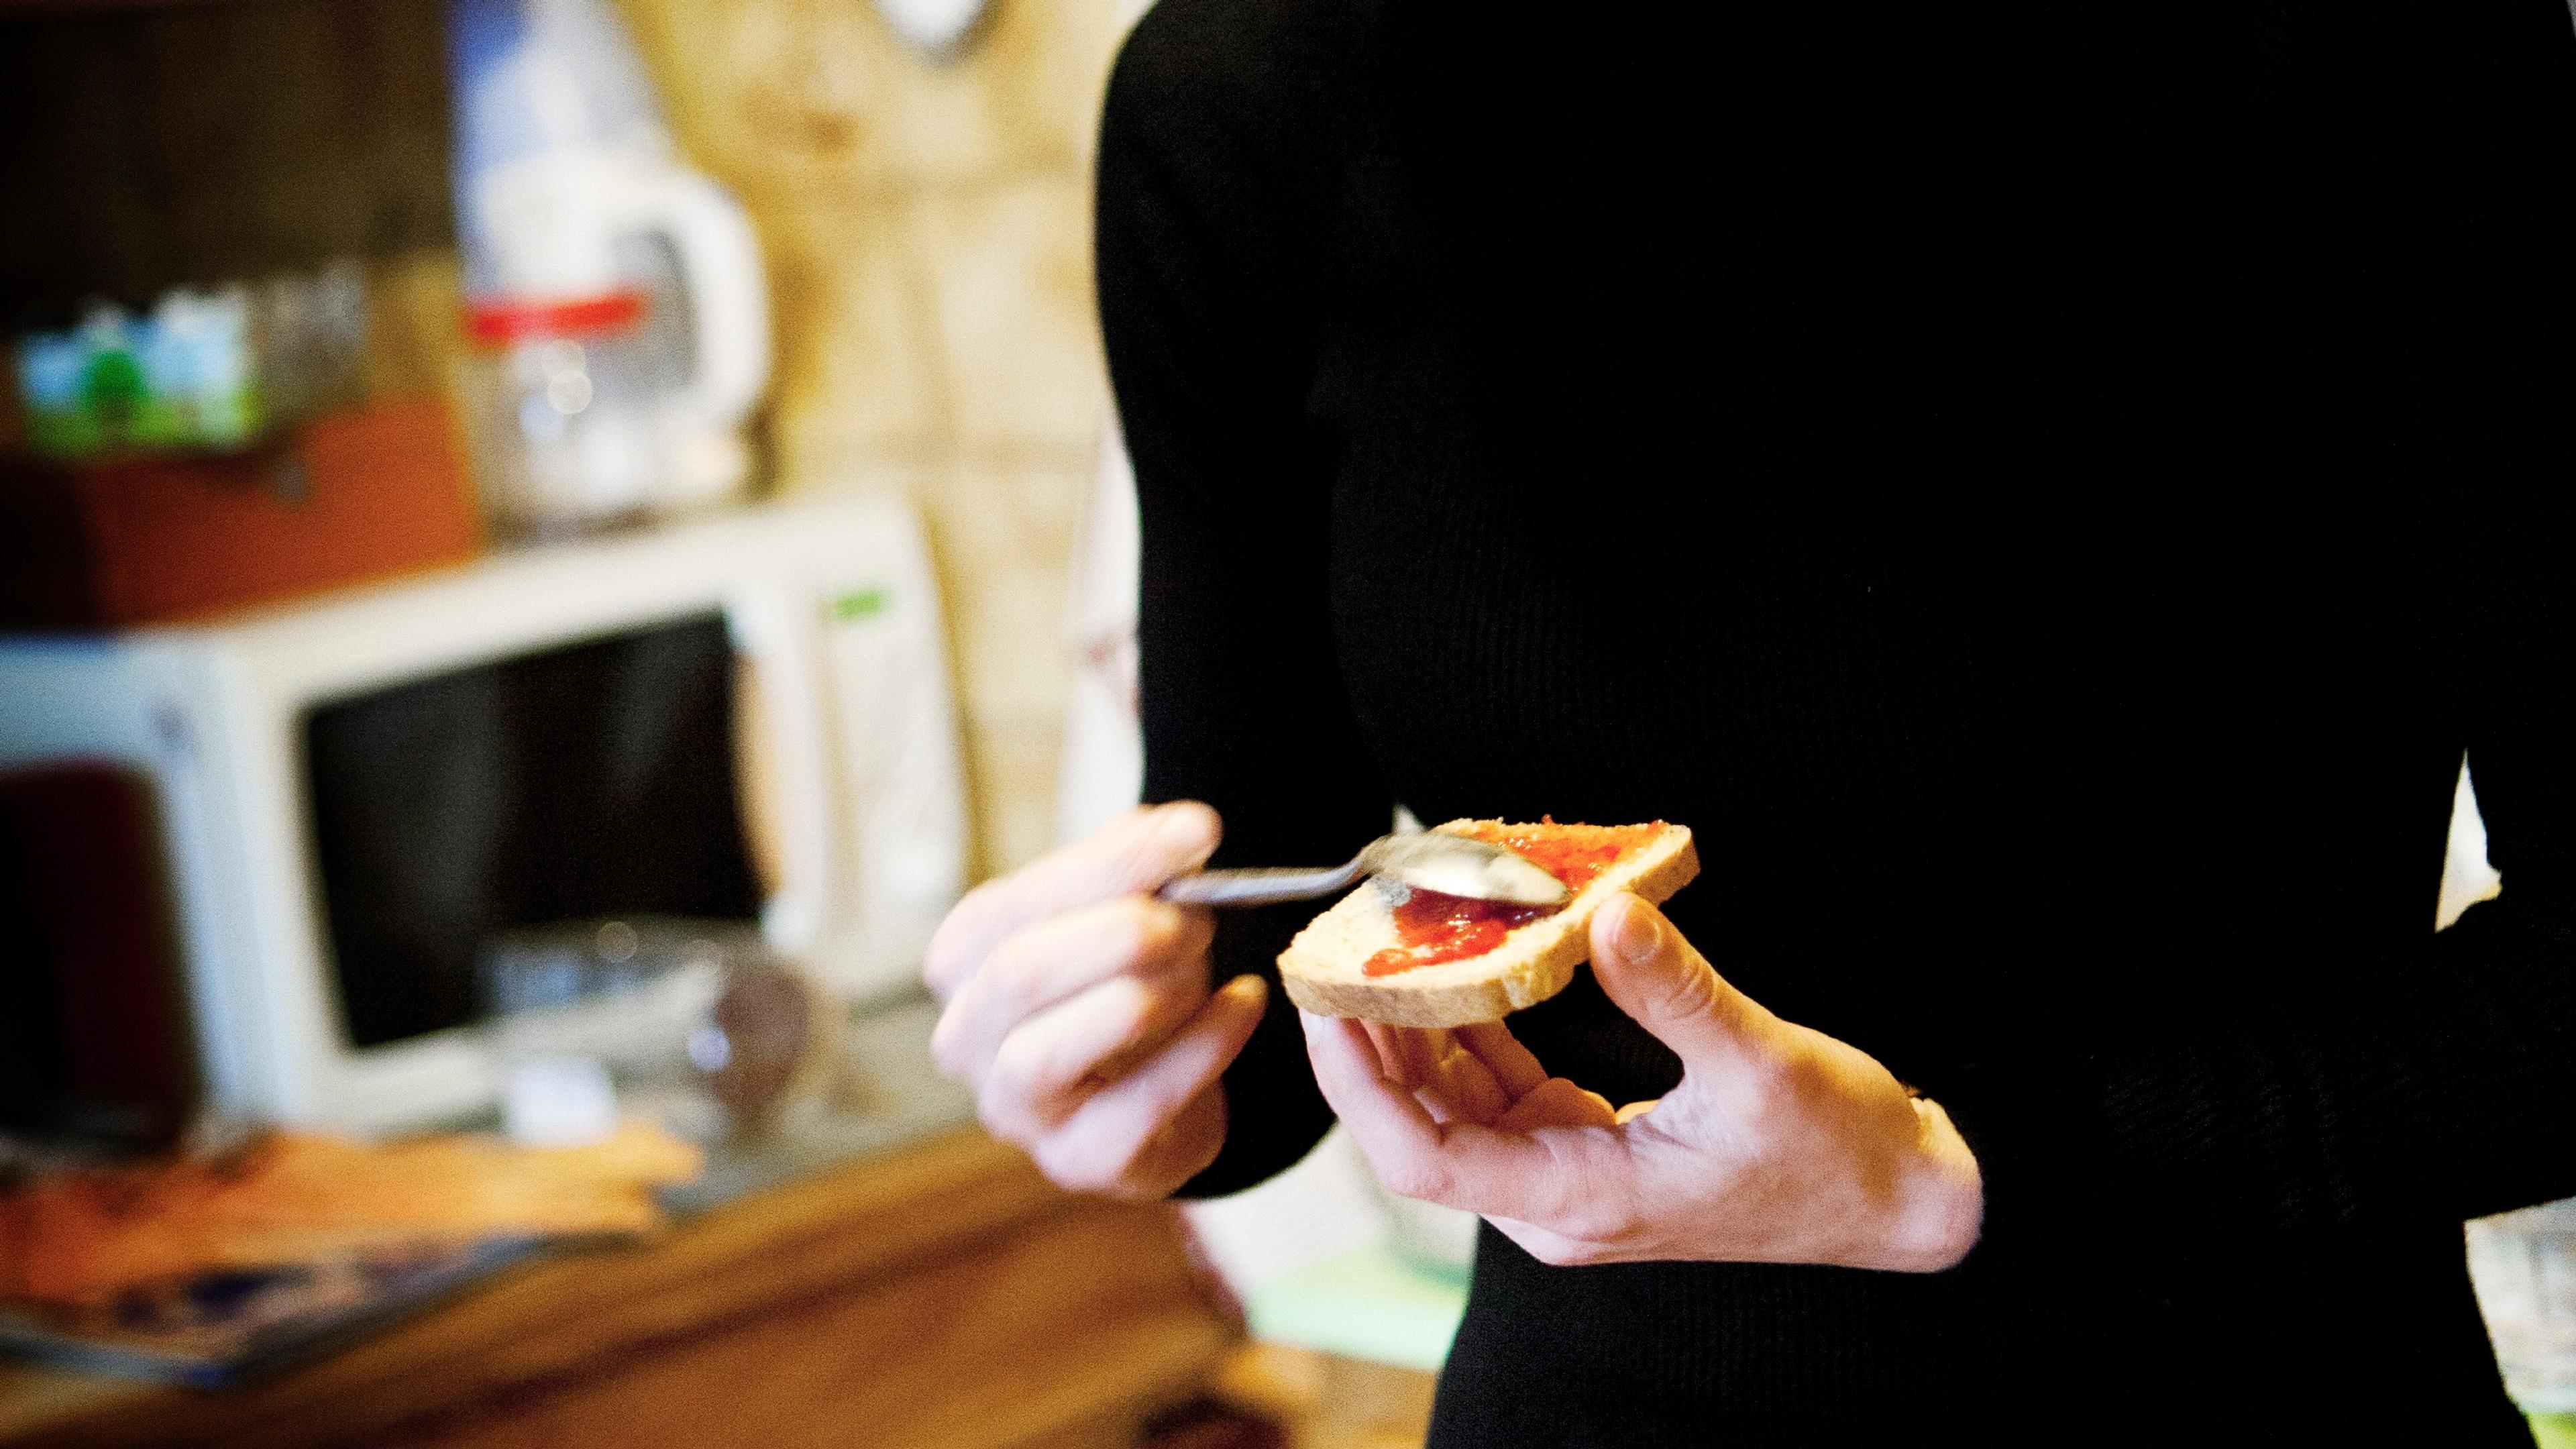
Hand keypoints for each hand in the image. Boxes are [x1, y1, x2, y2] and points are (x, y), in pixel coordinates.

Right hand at [927, 802, 1266, 1198]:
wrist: (1153, 1088)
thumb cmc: (1118, 981)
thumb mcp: (1114, 907)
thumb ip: (1134, 863)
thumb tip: (1180, 831)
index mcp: (962, 958)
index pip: (1016, 903)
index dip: (1113, 863)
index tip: (1198, 832)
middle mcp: (966, 1038)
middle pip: (1020, 973)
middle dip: (1122, 933)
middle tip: (1198, 916)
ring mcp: (1017, 1109)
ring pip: (1050, 1050)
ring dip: (1148, 995)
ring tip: (1204, 967)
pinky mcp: (1081, 1160)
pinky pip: (1141, 1101)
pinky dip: (1205, 1044)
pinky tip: (1243, 1003)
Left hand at [1300, 894, 1982, 1270]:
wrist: (1899, 1196)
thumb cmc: (1837, 1151)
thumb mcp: (1762, 1065)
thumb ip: (1677, 994)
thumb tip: (1611, 917)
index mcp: (1581, 1200)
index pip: (1424, 1158)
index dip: (1361, 1085)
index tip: (1328, 1004)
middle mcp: (1556, 1203)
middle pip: (1421, 1126)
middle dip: (1372, 1039)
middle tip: (1340, 947)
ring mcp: (1567, 1176)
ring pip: (1454, 1103)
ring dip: (1416, 1028)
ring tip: (1384, 943)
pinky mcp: (1584, 1146)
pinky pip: (1499, 1089)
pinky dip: (1471, 1028)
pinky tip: (1453, 967)